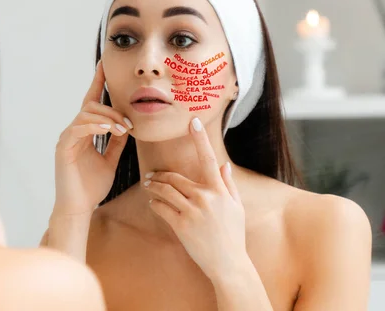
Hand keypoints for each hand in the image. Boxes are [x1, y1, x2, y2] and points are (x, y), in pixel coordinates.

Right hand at [54, 61, 131, 216]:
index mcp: (84, 132)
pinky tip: (109, 129)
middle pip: (90, 105)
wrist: (79, 208)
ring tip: (122, 128)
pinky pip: (78, 127)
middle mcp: (73, 131)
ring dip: (107, 117)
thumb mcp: (110, 160)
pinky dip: (95, 125)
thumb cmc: (92, 187)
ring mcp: (67, 138)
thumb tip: (126, 124)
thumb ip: (116, 142)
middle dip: (112, 108)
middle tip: (128, 122)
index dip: (97, 83)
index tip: (104, 65)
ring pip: (85, 113)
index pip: (90, 103)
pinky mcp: (63, 147)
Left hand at [144, 117, 245, 281]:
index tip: (193, 120)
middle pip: (176, 177)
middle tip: (151, 175)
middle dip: (161, 175)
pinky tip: (152, 202)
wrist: (228, 264)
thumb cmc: (233, 235)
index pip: (208, 158)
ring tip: (147, 185)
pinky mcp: (181, 225)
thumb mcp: (236, 208)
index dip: (200, 138)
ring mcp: (192, 211)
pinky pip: (161, 207)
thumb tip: (223, 165)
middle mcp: (205, 197)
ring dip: (153, 186)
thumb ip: (228, 185)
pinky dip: (154, 203)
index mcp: (219, 191)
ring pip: (165, 190)